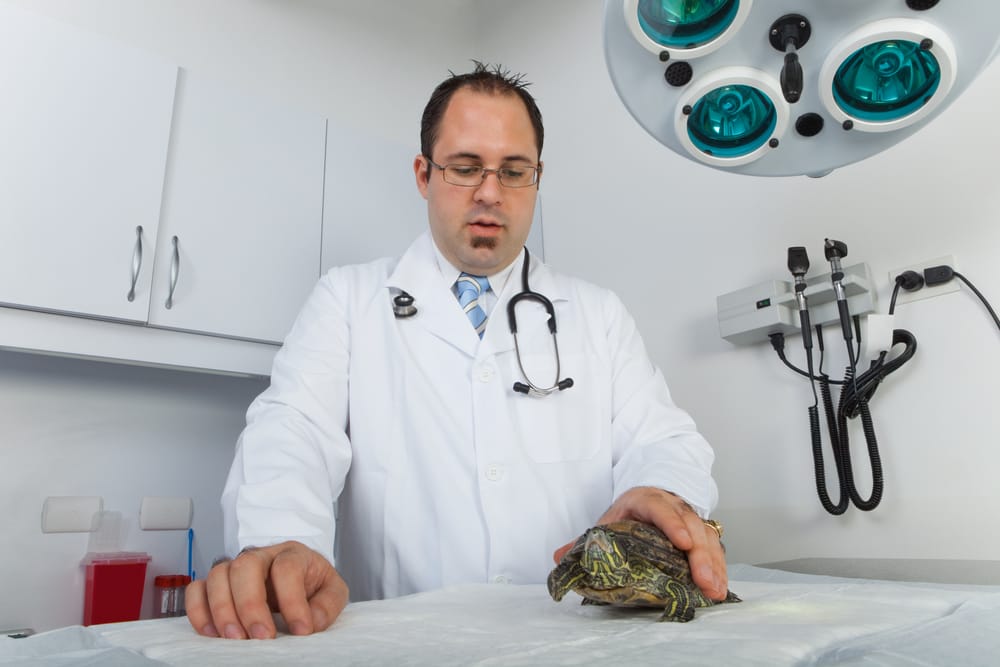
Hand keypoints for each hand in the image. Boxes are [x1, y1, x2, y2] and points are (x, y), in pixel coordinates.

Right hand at [185, 540, 348, 638]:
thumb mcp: (332, 590)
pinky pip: (196, 589)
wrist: (299, 575)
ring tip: (235, 638)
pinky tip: (212, 633)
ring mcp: (236, 567)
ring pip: (217, 575)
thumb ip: (328, 604)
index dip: (293, 600)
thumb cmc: (312, 583)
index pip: (287, 568)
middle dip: (250, 604)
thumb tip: (311, 622)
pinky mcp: (218, 583)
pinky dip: (199, 611)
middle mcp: (261, 555)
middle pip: (245, 566)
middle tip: (261, 636)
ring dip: (222, 610)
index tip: (301, 630)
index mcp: (293, 553)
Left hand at [552, 486, 728, 600]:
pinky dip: (719, 568)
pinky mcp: (702, 535)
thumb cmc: (628, 514)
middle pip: (690, 524)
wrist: (650, 497)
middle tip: (703, 579)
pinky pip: (714, 549)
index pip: (659, 507)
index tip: (680, 542)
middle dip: (699, 553)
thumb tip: (558, 557)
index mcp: (645, 499)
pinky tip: (720, 588)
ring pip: (707, 537)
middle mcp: (674, 505)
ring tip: (715, 589)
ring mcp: (691, 519)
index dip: (671, 523)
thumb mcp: (607, 523)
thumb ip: (584, 542)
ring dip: (713, 564)